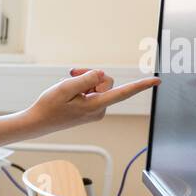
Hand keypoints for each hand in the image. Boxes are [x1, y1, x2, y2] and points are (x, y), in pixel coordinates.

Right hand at [26, 68, 159, 134]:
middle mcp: (99, 109)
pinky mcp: (91, 109)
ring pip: (98, 85)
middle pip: (105, 82)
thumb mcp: (65, 88)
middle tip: (71, 72)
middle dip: (90, 74)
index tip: (157, 81)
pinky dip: (81, 87)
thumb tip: (101, 75)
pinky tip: (68, 93)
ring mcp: (95, 110)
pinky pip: (92, 91)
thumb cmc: (48, 107)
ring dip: (83, 80)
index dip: (141, 86)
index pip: (122, 93)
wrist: (37, 122)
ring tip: (67, 84)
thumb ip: (87, 79)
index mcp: (95, 106)